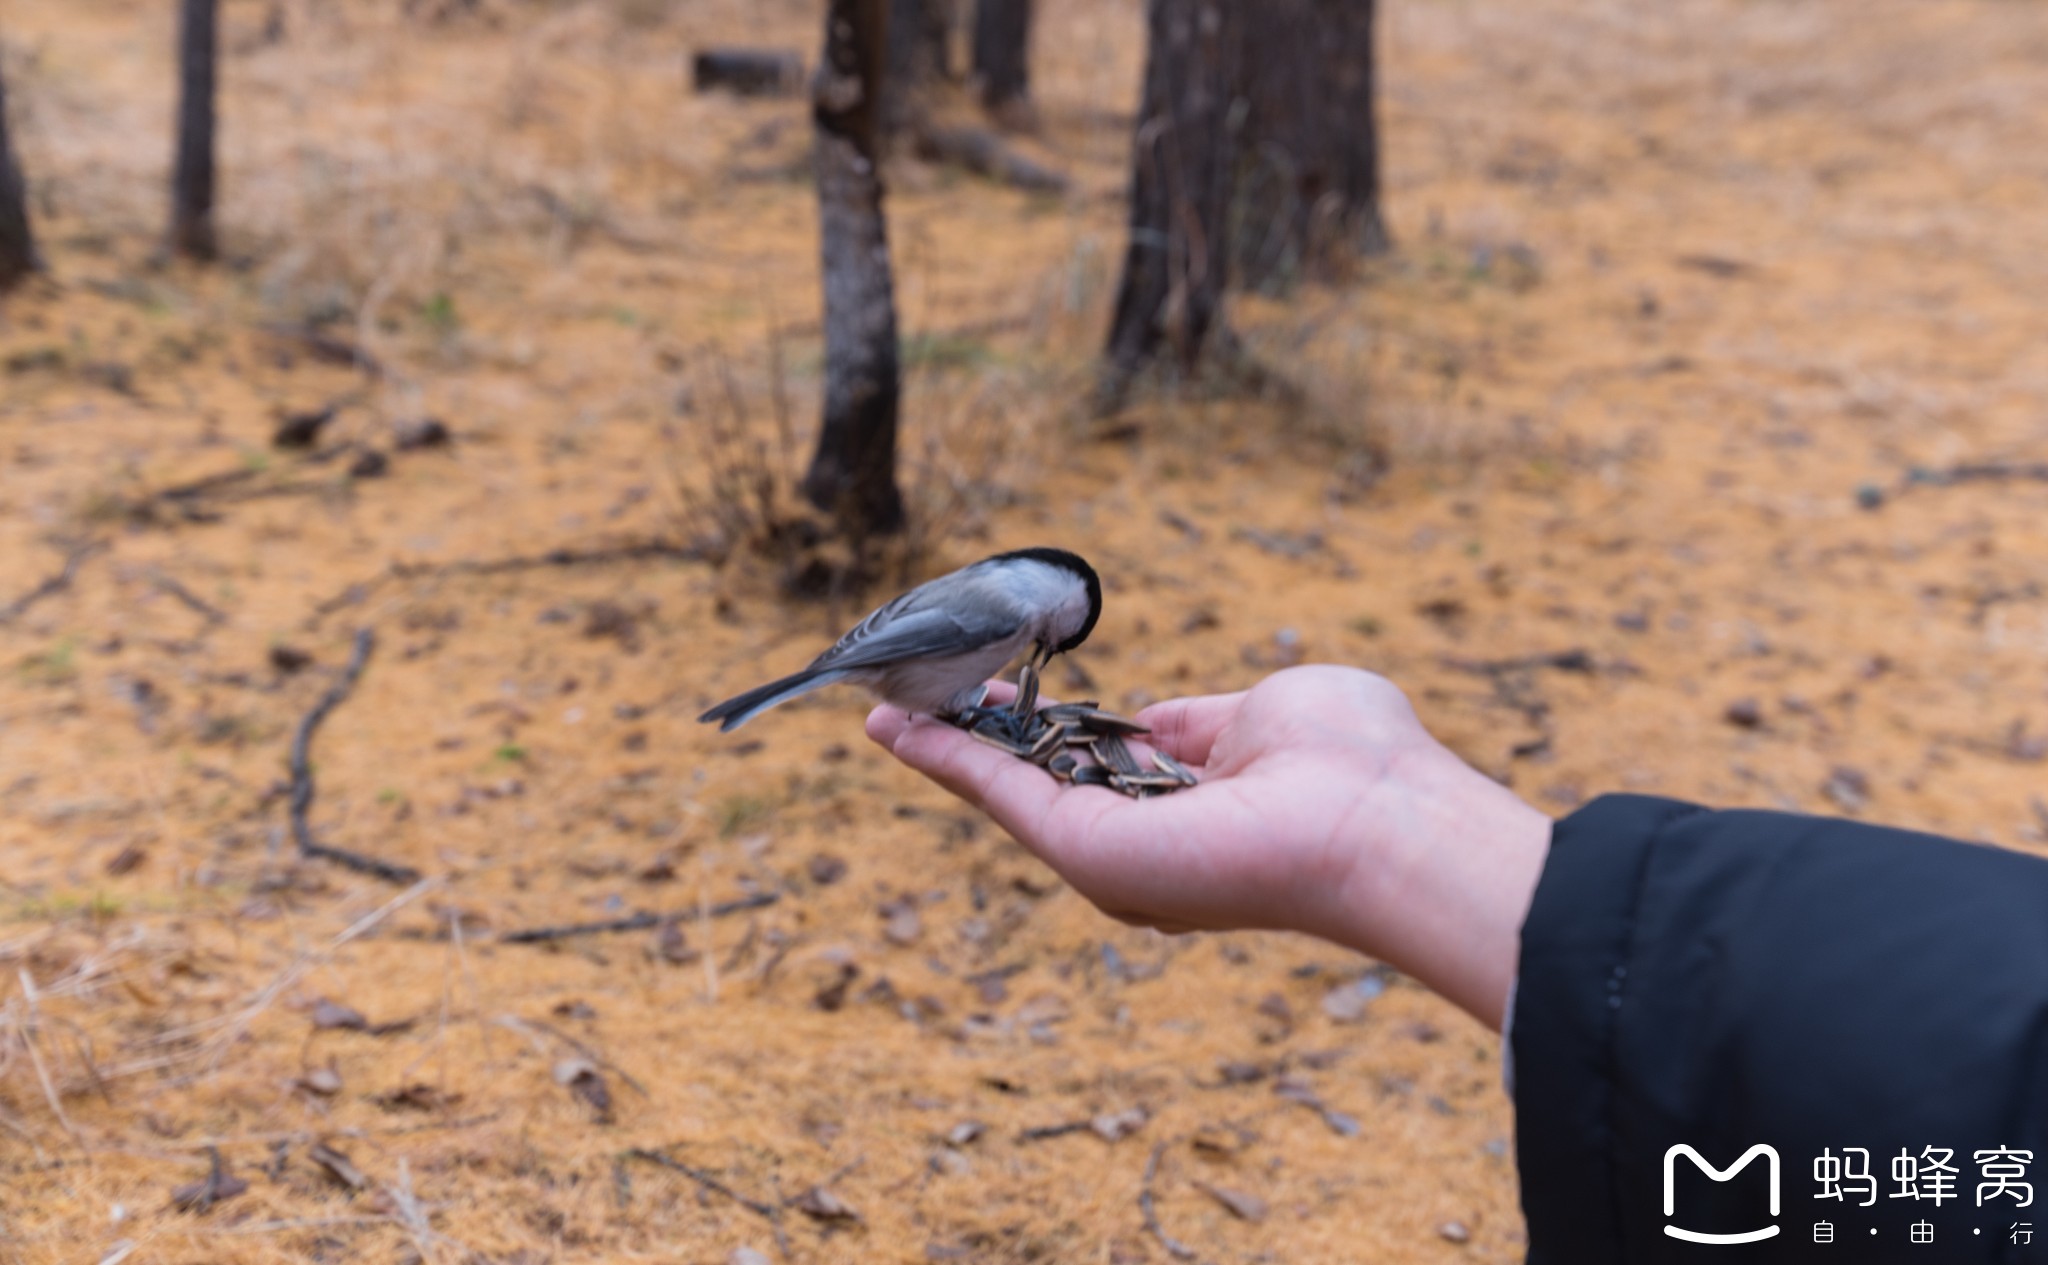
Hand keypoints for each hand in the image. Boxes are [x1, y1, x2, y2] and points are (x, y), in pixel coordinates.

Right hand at [865, 665, 1551, 1029]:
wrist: (1383, 820)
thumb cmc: (1355, 762)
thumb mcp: (1263, 713)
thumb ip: (1197, 723)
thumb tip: (1152, 723)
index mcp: (1188, 807)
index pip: (1095, 763)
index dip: (1040, 724)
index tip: (992, 685)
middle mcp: (1144, 843)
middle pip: (1034, 784)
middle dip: (969, 737)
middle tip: (908, 693)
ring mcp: (1114, 855)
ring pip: (1004, 793)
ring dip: (938, 747)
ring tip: (877, 704)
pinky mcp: (1091, 854)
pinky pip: (1003, 797)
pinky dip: (945, 761)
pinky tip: (894, 727)